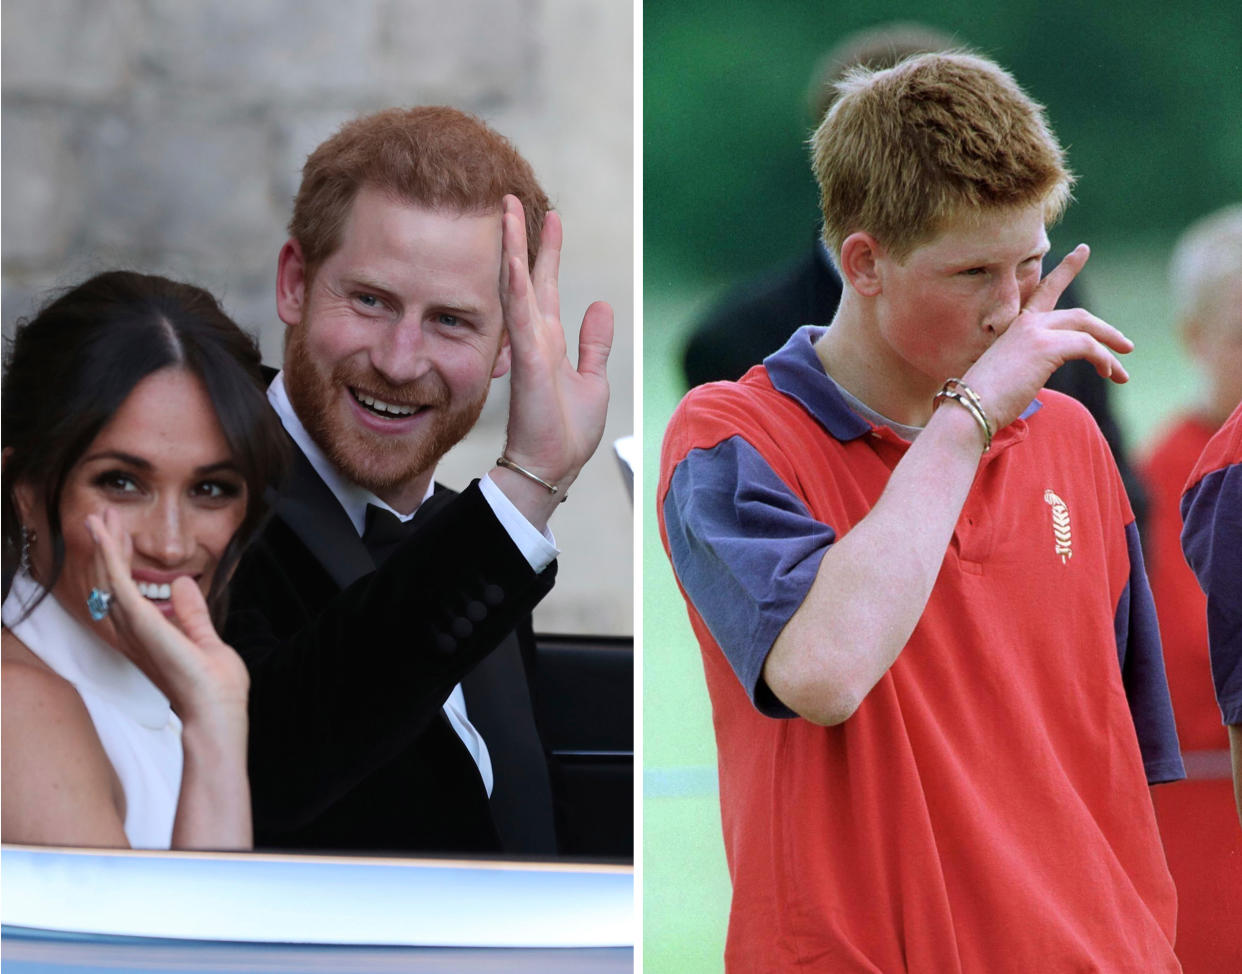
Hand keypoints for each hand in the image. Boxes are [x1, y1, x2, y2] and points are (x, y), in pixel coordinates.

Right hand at [86, 510, 248, 723]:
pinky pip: (118, 583)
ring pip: (108, 577)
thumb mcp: (205, 639)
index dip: (123, 560)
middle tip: (104, 515)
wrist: (217, 711)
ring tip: (100, 515)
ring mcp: (135, 628)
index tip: (124, 534)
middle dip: (109, 546)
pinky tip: (107, 534)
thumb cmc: (214, 687)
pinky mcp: (142, 623)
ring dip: (105, 544)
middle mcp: (133, 632)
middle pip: (111, 581)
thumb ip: (191, 613)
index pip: (127, 591)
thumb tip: (183, 584)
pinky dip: (110, 556)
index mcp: (148, 635)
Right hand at [496, 195, 612, 516]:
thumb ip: (594, 343)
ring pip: (517, 286)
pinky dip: (516, 285)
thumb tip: (600, 306)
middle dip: (523, 237)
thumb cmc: (568, 432)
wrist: (551, 467)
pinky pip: (520, 316)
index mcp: (550, 341)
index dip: (547, 251)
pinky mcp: (527, 361)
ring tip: (508, 212)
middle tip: (513, 199)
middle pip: (527, 276)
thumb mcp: (592, 380)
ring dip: (513, 248)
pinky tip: (514, 258)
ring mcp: (528, 347)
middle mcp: (535, 338)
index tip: (549, 217)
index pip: (545, 286)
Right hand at [962, 245, 1133, 432]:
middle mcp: (1026, 323)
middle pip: (1078, 314)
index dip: (1066, 270)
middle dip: (1105, 329)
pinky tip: (1109, 373)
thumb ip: (1029, 364)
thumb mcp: (1010, 374)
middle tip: (1126, 345)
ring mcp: (1035, 332)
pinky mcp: (1046, 347)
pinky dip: (1103, 360)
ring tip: (1123, 373)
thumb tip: (1043, 373)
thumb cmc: (984, 399)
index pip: (1045, 291)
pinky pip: (1087, 346)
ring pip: (1087, 328)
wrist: (969, 407)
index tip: (1083, 250)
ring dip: (1110, 348)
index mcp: (1016, 327)